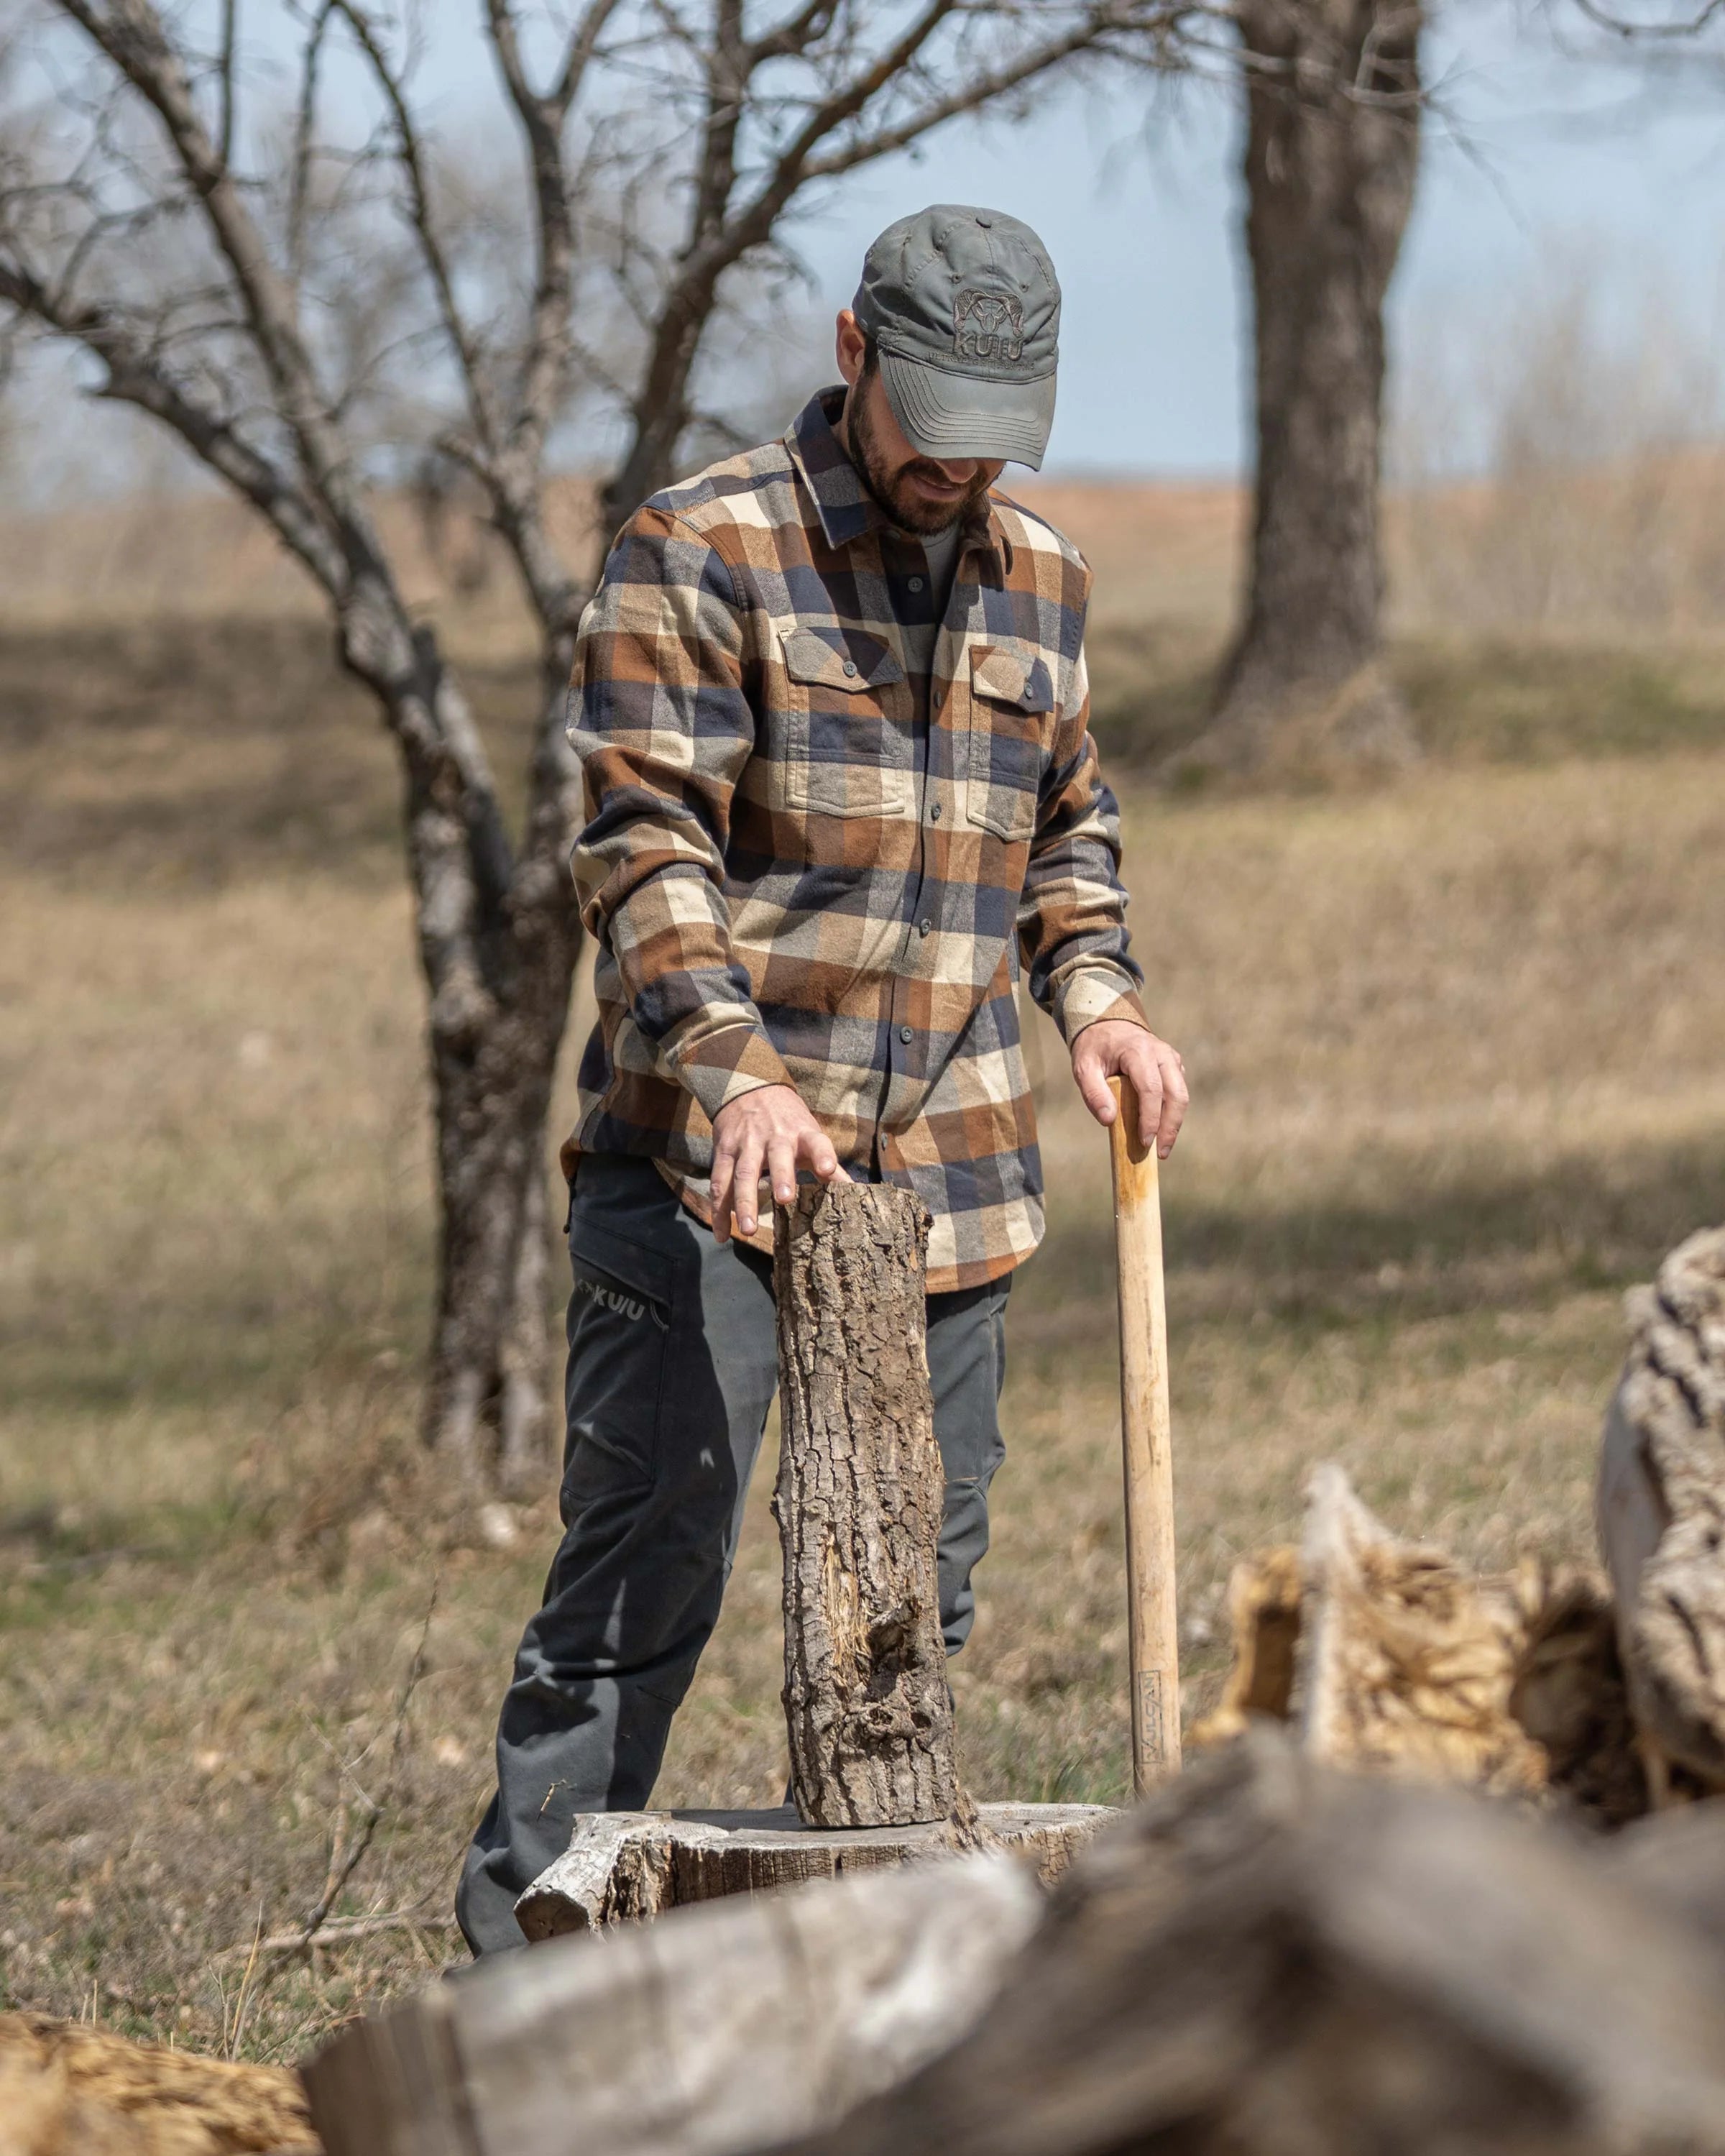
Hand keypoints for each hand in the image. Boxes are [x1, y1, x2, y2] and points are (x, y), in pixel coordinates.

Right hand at [709, 1084, 839, 1242]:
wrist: (748, 1088)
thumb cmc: (787, 1121)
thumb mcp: (810, 1134)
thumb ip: (827, 1163)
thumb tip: (855, 1191)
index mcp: (802, 1133)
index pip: (816, 1142)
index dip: (823, 1154)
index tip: (829, 1168)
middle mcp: (774, 1137)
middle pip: (777, 1157)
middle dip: (781, 1177)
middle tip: (785, 1199)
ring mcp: (746, 1144)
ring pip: (743, 1173)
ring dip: (744, 1202)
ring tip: (747, 1230)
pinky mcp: (724, 1151)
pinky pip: (719, 1183)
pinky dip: (718, 1210)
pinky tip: (721, 1233)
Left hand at [1071, 1020, 1188, 1158]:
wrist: (1108, 1024)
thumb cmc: (1095, 1048)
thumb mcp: (1084, 1067)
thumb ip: (1094, 1093)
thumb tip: (1108, 1120)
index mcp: (1139, 1051)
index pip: (1151, 1089)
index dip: (1151, 1118)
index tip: (1145, 1141)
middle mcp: (1161, 1053)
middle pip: (1176, 1094)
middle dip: (1171, 1126)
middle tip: (1160, 1152)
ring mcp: (1171, 1059)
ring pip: (1182, 1095)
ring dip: (1175, 1123)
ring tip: (1162, 1148)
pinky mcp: (1174, 1066)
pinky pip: (1179, 1092)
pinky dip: (1173, 1113)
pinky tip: (1161, 1130)